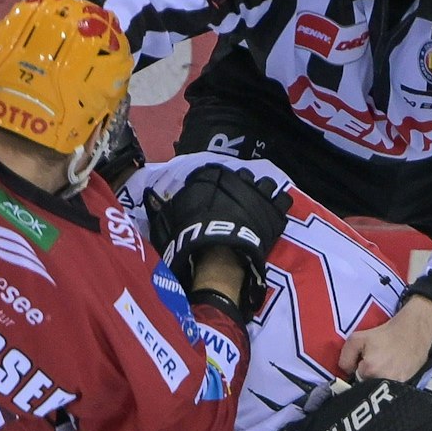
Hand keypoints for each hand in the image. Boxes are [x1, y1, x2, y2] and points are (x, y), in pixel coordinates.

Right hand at [144, 164, 292, 315]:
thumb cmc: (188, 241)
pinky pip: (282, 201)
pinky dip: (278, 206)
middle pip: (240, 175)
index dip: (212, 183)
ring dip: (261, 192)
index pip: (211, 171)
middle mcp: (235, 180)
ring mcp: (257, 194)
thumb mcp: (167, 224)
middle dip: (239, 186)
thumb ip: (161, 209)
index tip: (211, 194)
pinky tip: (274, 213)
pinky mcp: (274, 212)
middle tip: (235, 202)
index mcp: (209, 178)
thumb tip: (149, 197)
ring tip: (258, 204)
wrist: (217, 259)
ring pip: (264, 184)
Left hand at [338, 293, 431, 380]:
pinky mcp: (407, 385)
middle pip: (367, 386)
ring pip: (380, 387)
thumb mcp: (356, 339)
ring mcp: (397, 384)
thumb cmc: (386, 334)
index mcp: (369, 370)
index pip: (355, 380)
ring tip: (387, 363)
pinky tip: (395, 368)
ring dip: (380, 379)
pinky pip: (393, 389)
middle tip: (377, 360)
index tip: (365, 361)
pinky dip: (392, 381)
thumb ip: (345, 358)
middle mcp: (383, 380)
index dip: (359, 369)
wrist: (412, 331)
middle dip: (368, 376)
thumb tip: (347, 372)